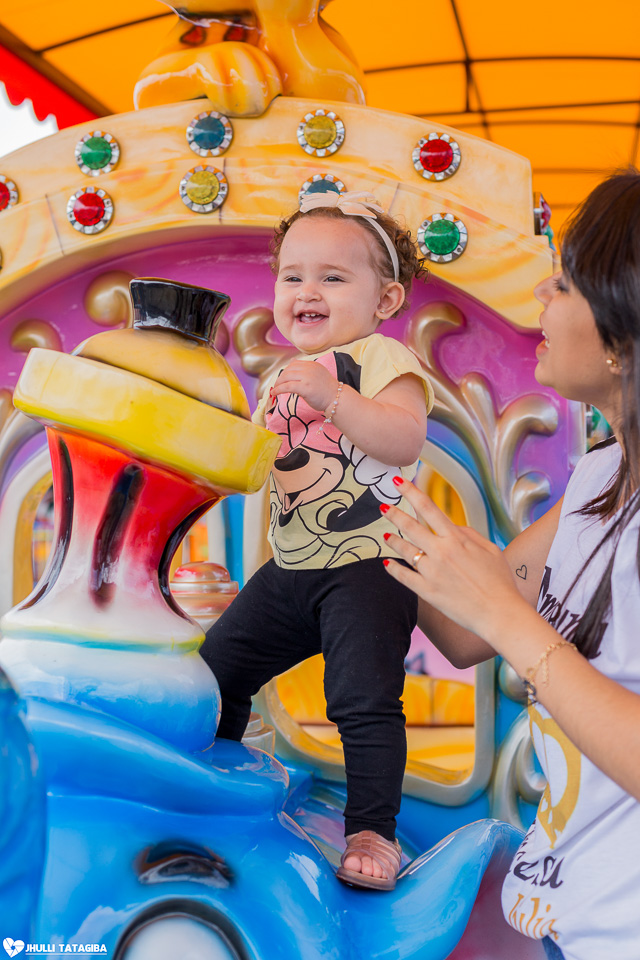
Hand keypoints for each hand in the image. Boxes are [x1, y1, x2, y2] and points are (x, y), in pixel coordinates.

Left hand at [272, 360, 337, 412]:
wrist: (337, 400)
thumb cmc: (327, 390)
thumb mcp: (316, 374)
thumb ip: (305, 368)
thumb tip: (291, 360)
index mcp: (313, 364)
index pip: (294, 364)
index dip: (285, 371)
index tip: (282, 378)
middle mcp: (310, 368)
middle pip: (289, 370)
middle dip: (280, 377)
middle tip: (277, 385)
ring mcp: (308, 377)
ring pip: (286, 377)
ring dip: (278, 383)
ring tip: (275, 389)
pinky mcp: (305, 387)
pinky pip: (287, 386)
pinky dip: (278, 389)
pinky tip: (274, 393)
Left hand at [383, 478, 526, 648]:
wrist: (500, 614)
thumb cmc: (500, 581)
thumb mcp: (490, 549)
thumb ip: (468, 534)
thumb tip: (451, 526)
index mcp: (457, 539)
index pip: (428, 508)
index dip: (411, 492)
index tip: (398, 482)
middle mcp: (441, 552)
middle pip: (410, 526)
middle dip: (394, 514)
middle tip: (383, 507)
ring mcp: (432, 572)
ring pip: (404, 550)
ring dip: (393, 540)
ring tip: (387, 536)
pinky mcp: (427, 592)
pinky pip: (404, 577)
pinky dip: (393, 569)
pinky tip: (387, 564)